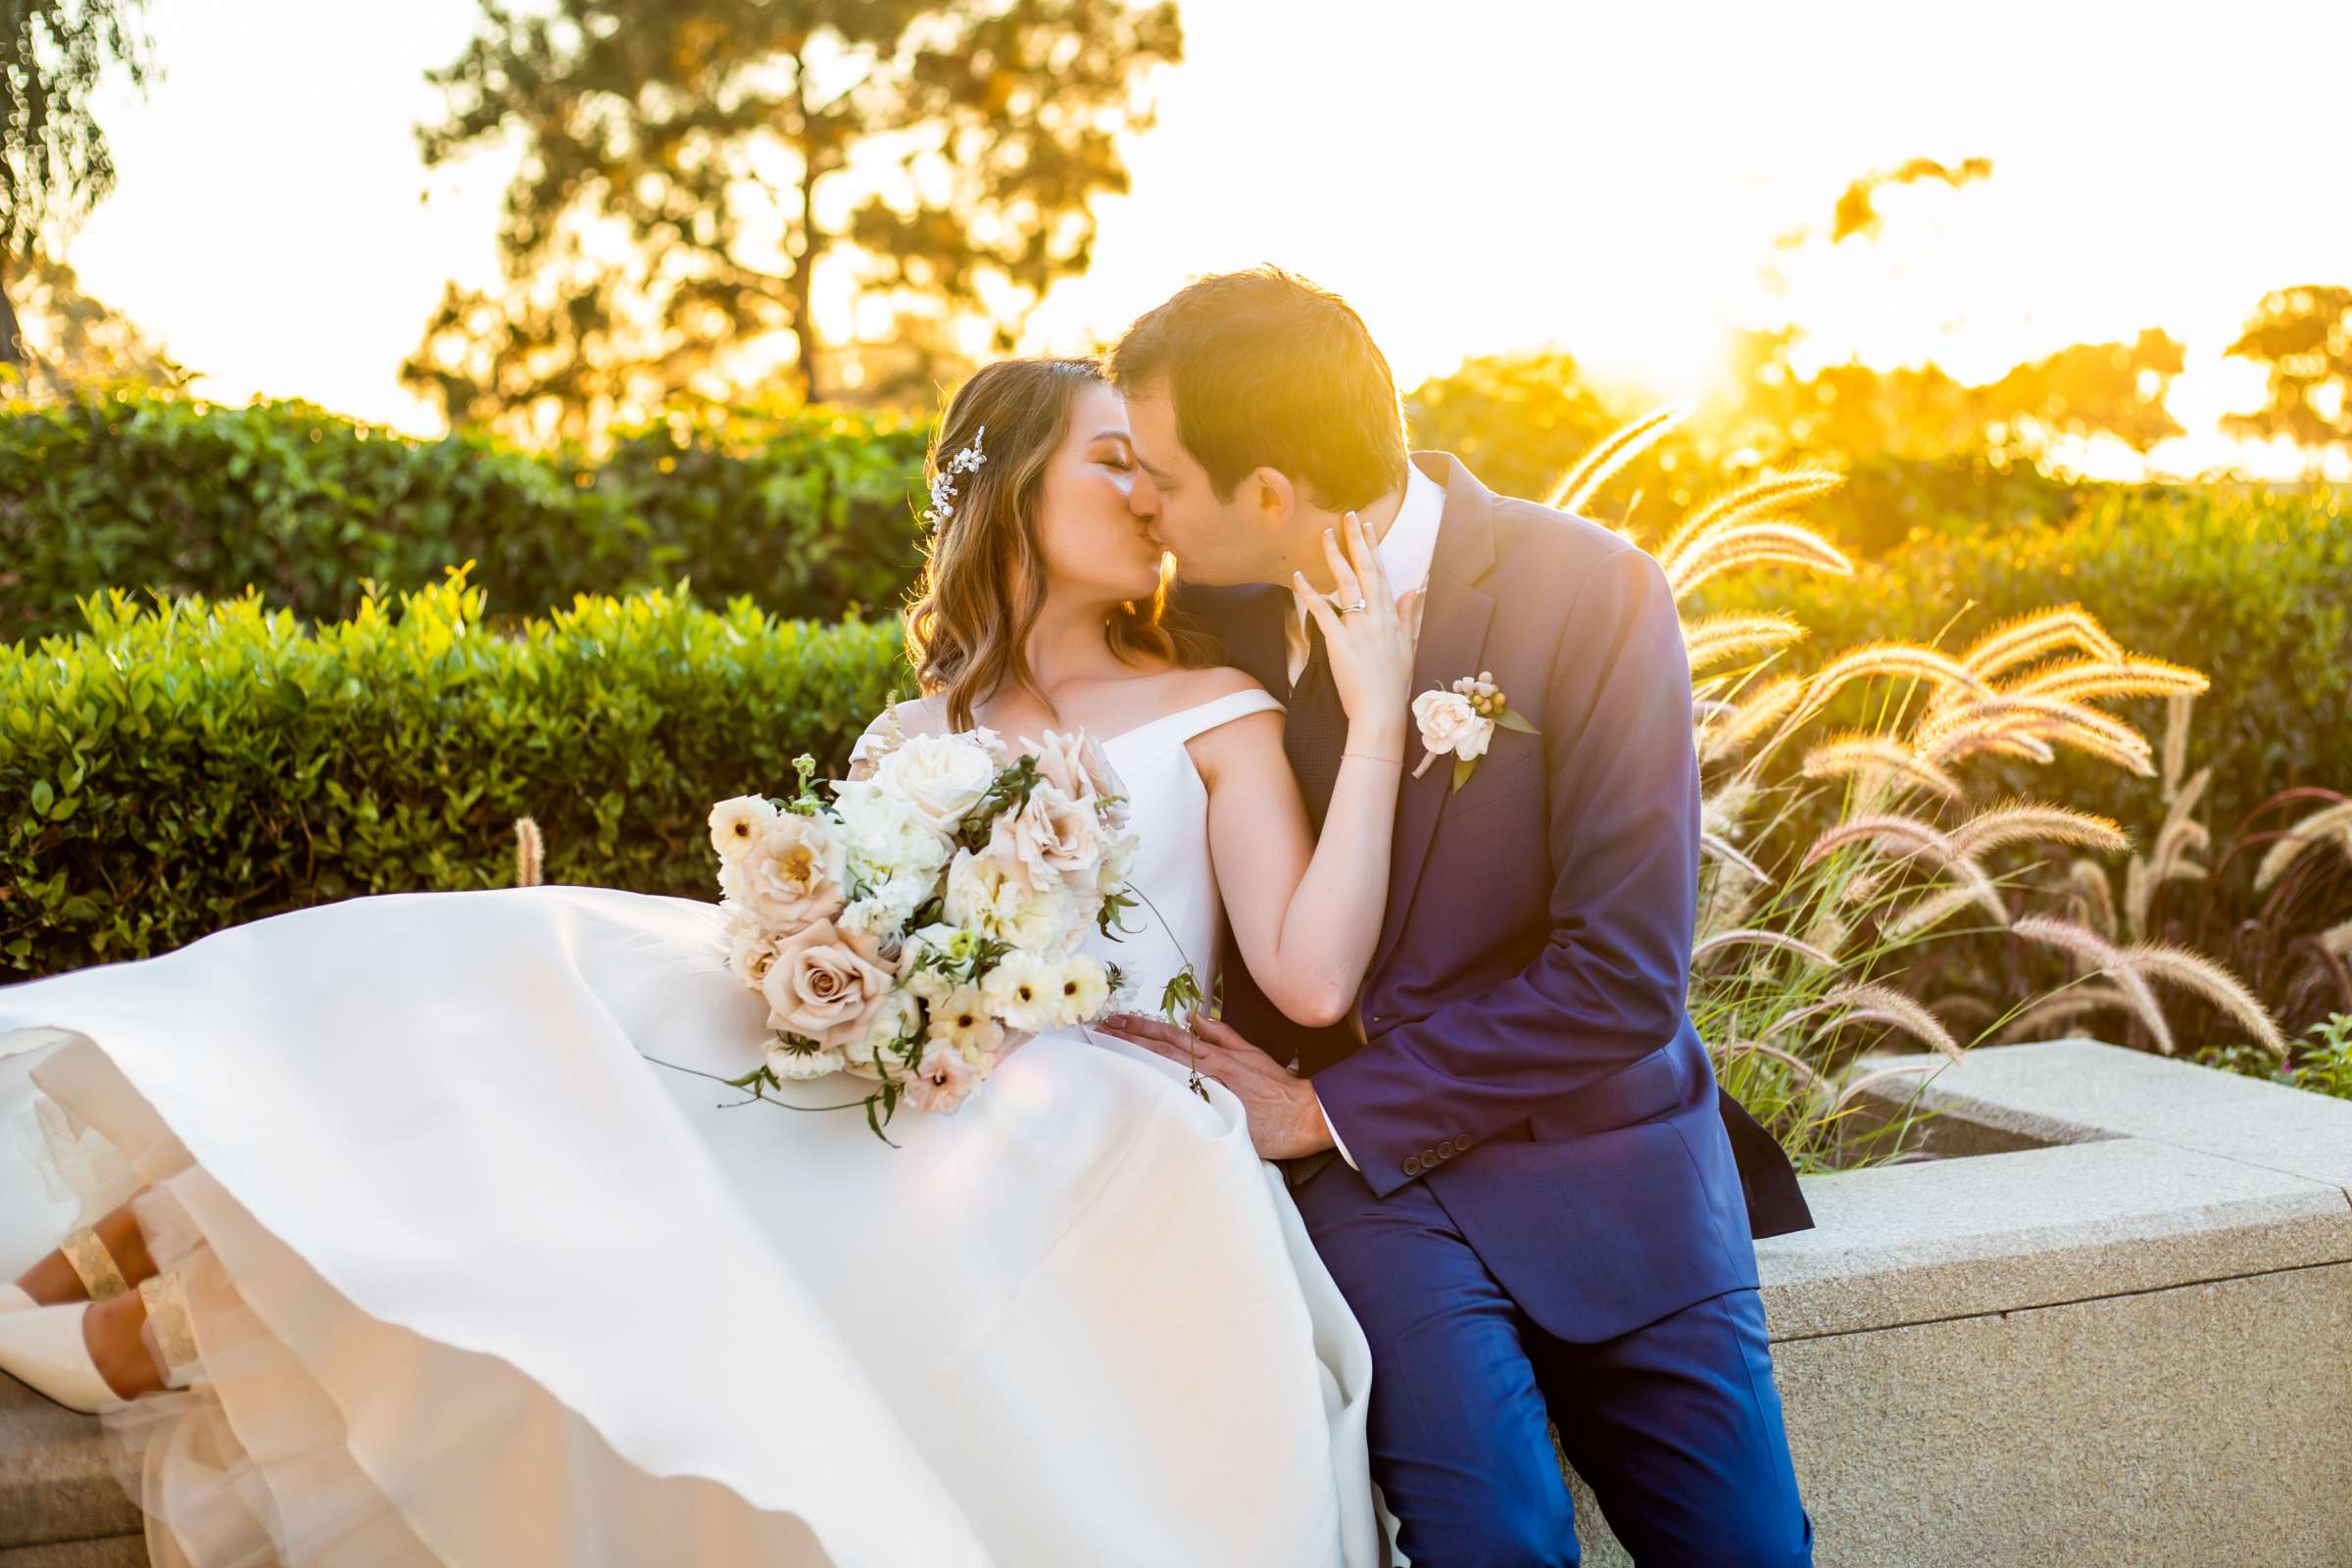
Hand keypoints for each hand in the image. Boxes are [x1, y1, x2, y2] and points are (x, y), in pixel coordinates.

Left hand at [1095, 1011, 1336, 1160]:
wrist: (1301, 1114)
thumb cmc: (1277, 1087)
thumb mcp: (1250, 1052)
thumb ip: (1220, 1035)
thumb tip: (1193, 1018)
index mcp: (1215, 1054)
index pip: (1169, 1036)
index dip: (1141, 1027)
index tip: (1116, 1020)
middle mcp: (1207, 1069)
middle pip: (1159, 1050)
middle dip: (1128, 1039)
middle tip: (1099, 1029)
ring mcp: (1208, 1092)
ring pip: (1164, 1071)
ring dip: (1135, 1059)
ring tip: (1107, 1050)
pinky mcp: (1213, 1114)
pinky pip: (1178, 1100)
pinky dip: (1156, 1092)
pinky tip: (1133, 1088)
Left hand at [1293, 512, 1415, 756]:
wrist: (1381, 713)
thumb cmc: (1394, 684)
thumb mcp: (1409, 646)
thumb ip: (1410, 616)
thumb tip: (1415, 590)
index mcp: (1392, 618)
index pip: (1382, 574)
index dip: (1374, 548)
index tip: (1368, 526)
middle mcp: (1377, 618)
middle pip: (1366, 571)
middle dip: (1357, 541)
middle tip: (1349, 515)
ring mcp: (1358, 629)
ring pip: (1346, 585)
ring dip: (1335, 557)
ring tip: (1325, 534)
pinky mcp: (1339, 644)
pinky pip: (1323, 613)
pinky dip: (1309, 594)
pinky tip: (1298, 577)